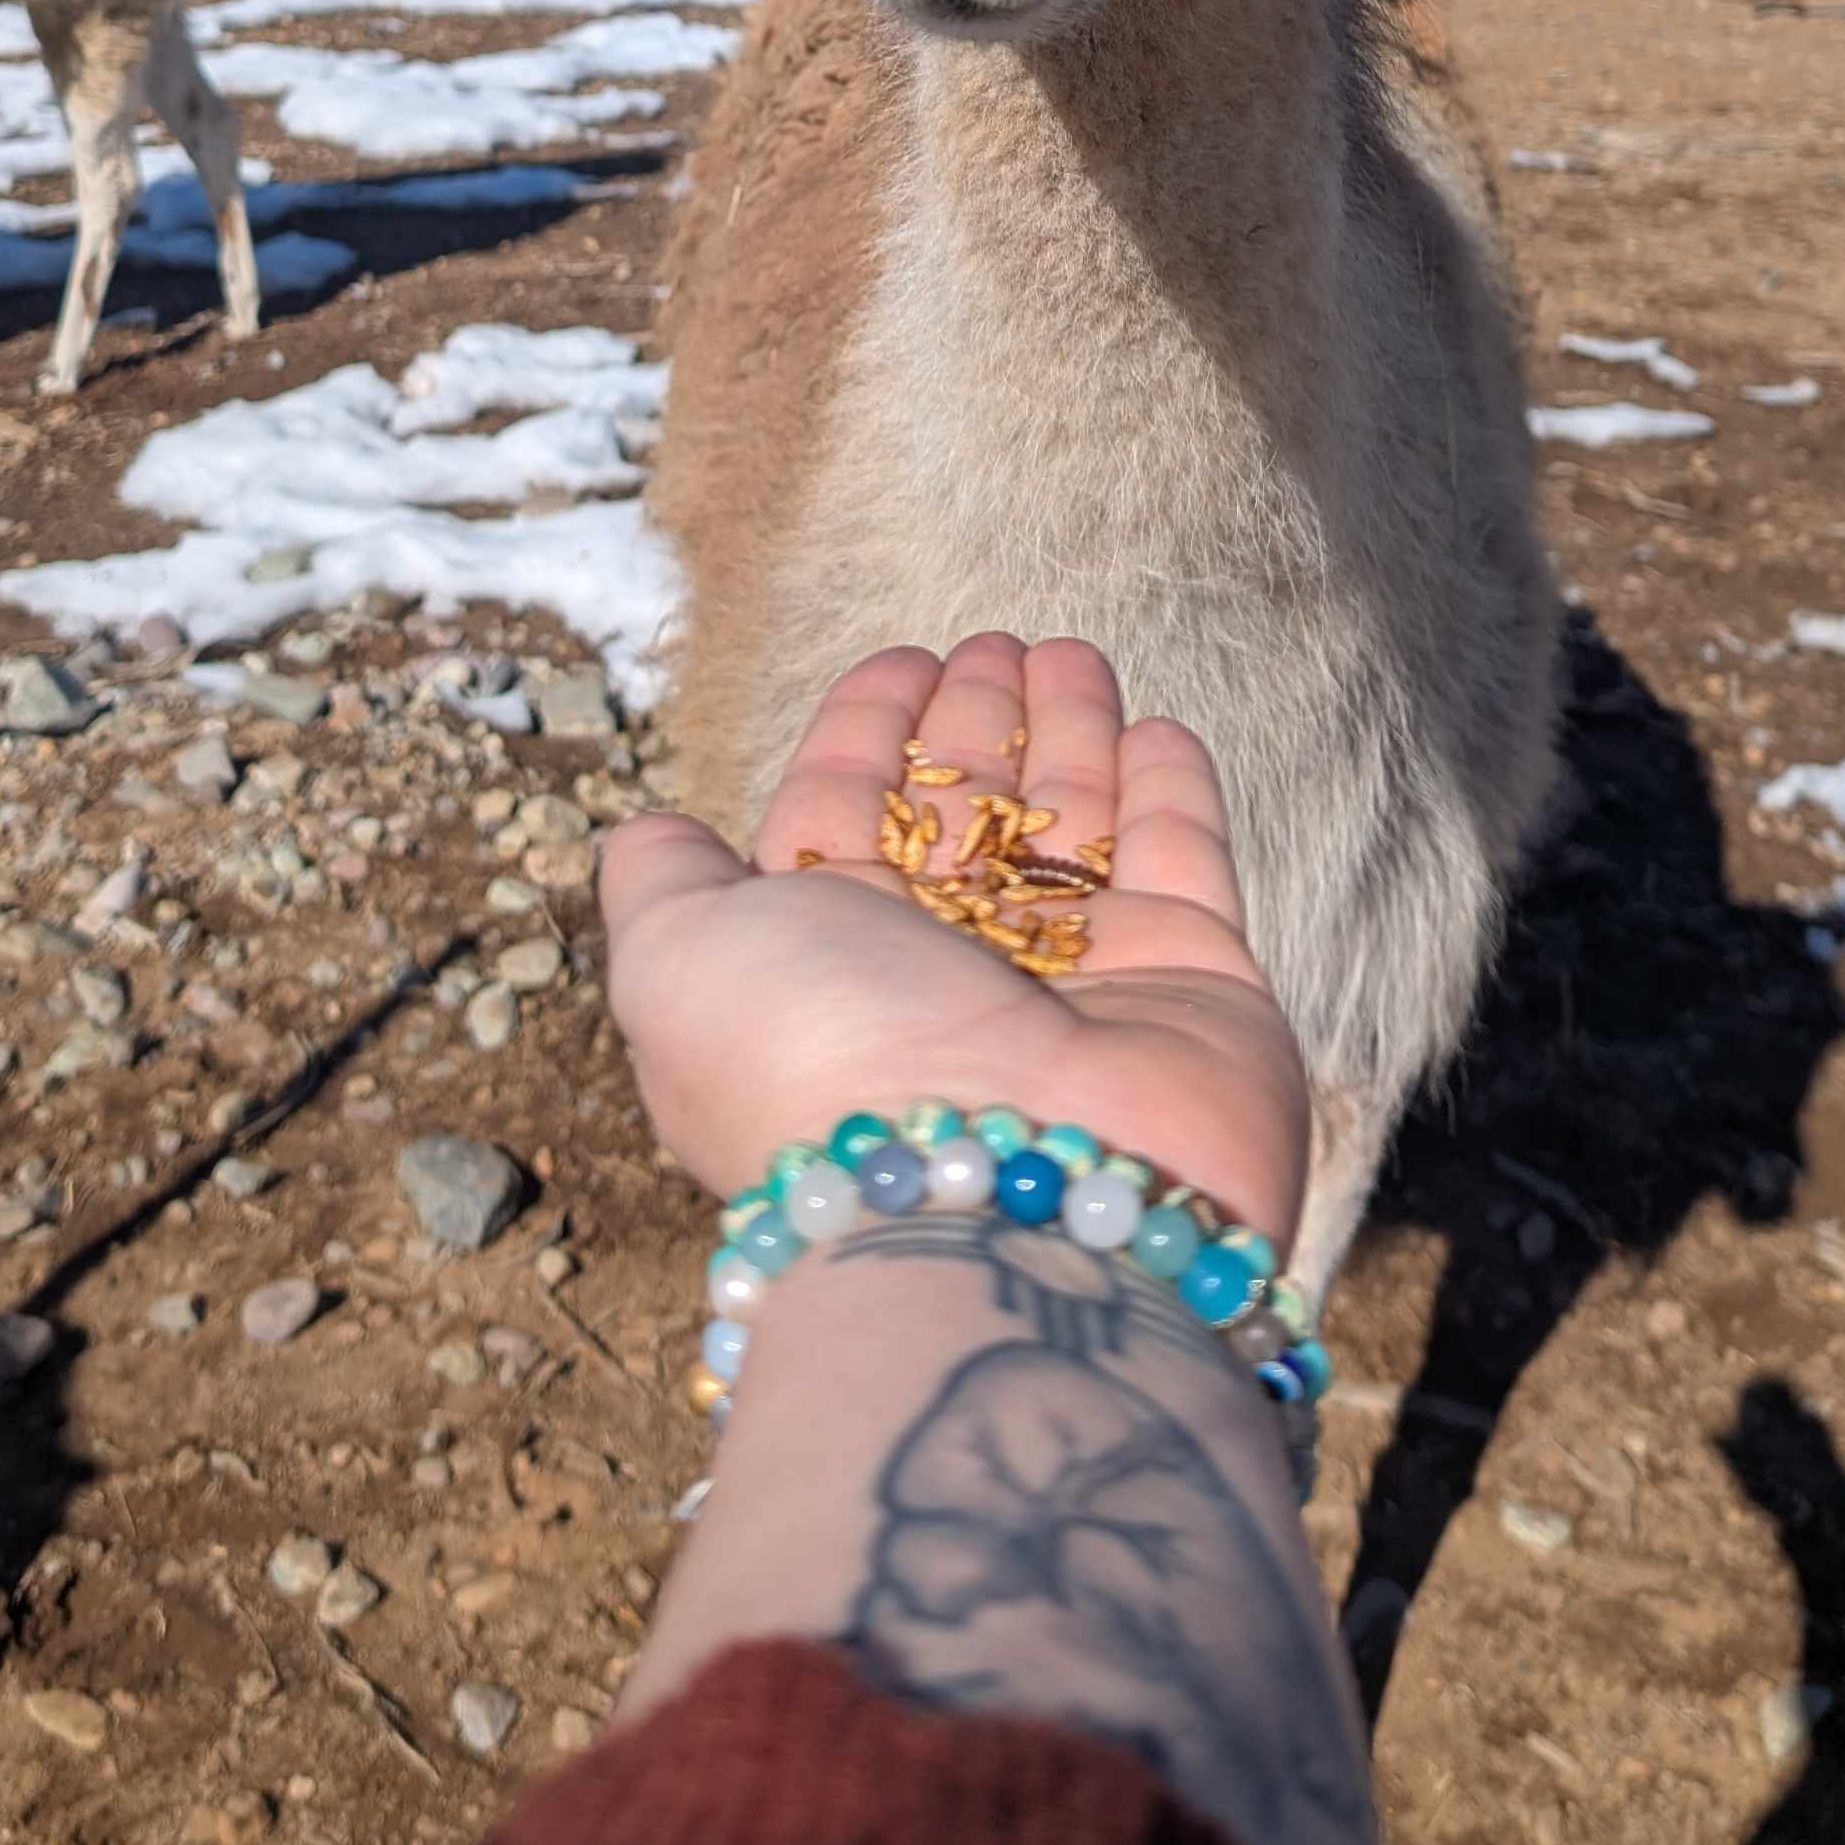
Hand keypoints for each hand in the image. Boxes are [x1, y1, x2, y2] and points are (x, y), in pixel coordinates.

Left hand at [599, 633, 1307, 1243]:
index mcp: (829, 965)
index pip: (848, 818)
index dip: (869, 731)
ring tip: (1073, 651)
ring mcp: (1079, 988)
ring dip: (1072, 735)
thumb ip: (662, 888)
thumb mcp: (679, 962)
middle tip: (999, 640)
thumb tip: (651, 836)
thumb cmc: (823, 1065)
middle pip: (965, 820)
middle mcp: (950, 979)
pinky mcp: (1193, 992)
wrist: (1003, 1204)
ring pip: (1076, 831)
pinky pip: (1183, 868)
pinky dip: (1170, 794)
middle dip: (977, 726)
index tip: (906, 656)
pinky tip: (1154, 725)